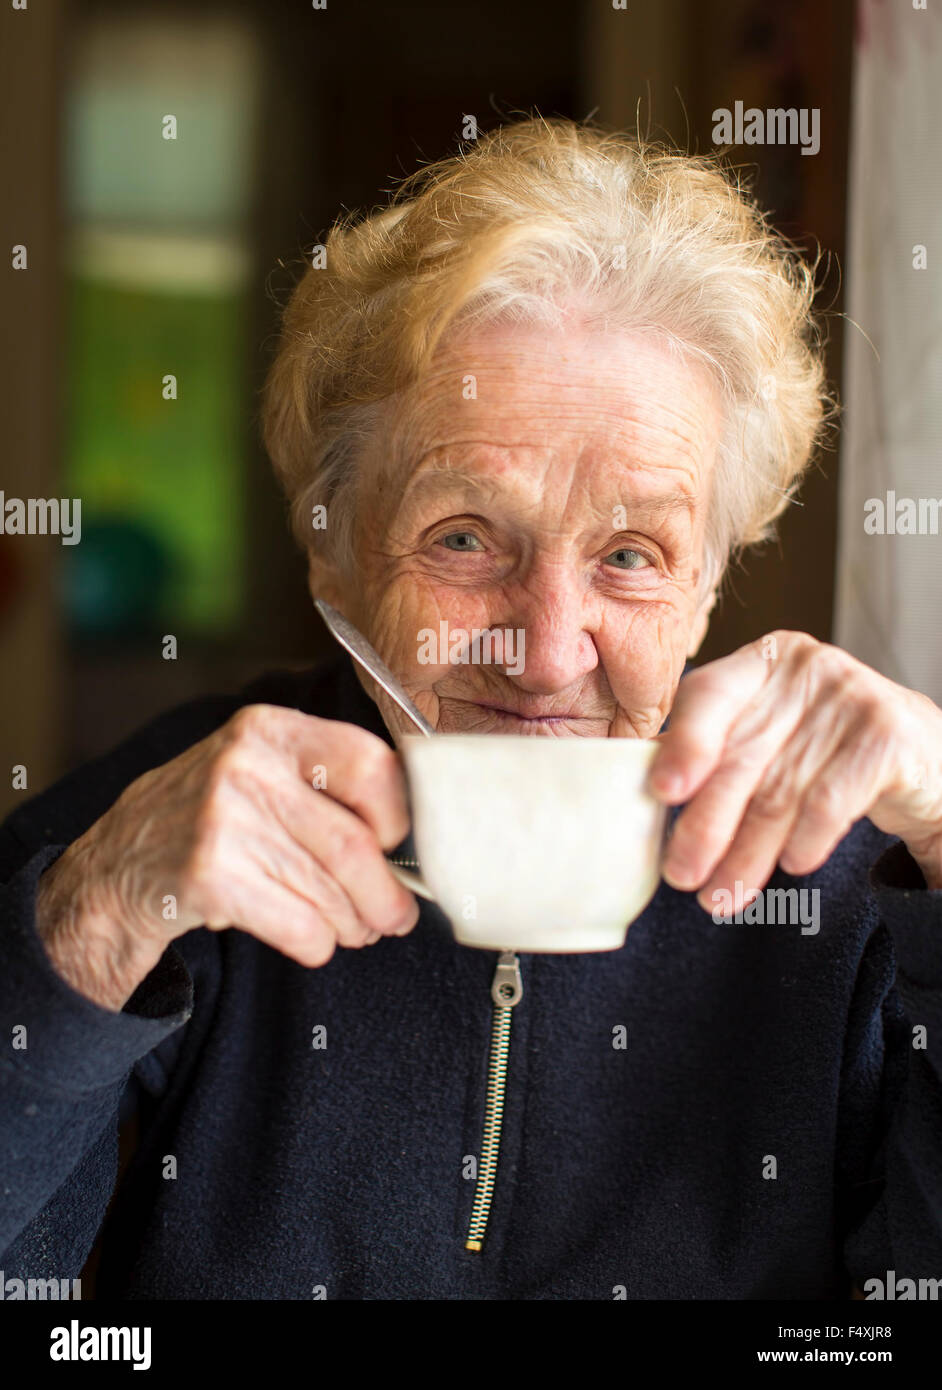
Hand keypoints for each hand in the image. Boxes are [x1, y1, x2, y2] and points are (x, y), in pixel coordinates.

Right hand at [35, 706, 419, 1009]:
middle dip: (386, 895)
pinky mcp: (209, 877)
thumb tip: (414, 845)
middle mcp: (246, 765)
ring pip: (331, 893)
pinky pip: (300, 927)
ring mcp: (223, 820)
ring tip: (354, 930)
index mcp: (271, 729)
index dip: (397, 815)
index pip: (371, 764)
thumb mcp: (258, 772)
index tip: (395, 845)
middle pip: (355, 845)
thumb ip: (327, 787)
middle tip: (396, 918)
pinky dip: (318, 944)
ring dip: (354, 925)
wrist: (117, 867)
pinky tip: (311, 940)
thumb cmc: (211, 820)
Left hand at [647, 631, 941, 909]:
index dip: (684, 745)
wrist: (924, 758)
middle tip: (682, 876)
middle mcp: (807, 668)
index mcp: (764, 660)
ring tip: (722, 896)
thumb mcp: (769, 736)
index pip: (709, 695)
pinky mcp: (889, 736)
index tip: (661, 793)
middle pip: (742, 756)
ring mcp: (853, 696)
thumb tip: (645, 791)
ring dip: (748, 853)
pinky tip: (791, 866)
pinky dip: (806, 839)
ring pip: (782, 790)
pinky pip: (831, 800)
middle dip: (707, 825)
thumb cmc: (827, 749)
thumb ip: (714, 750)